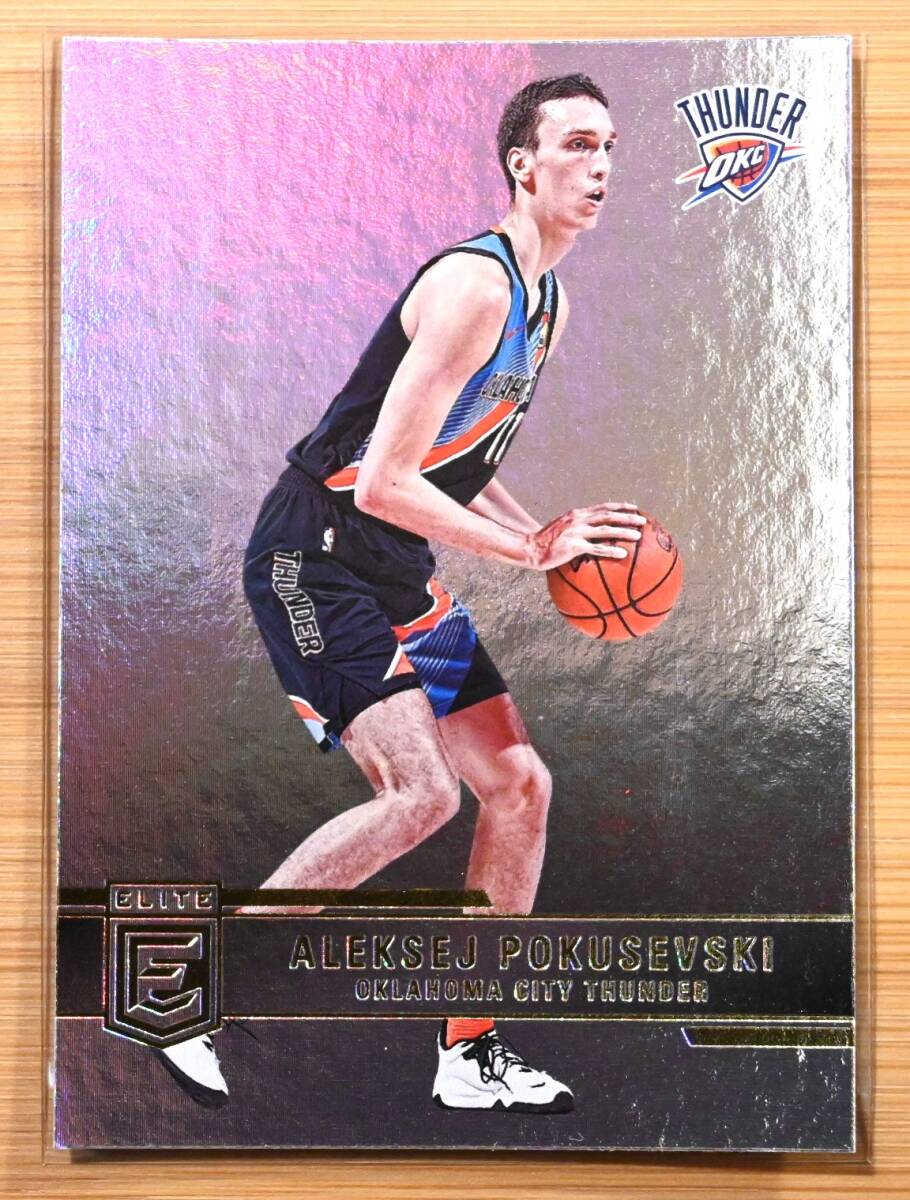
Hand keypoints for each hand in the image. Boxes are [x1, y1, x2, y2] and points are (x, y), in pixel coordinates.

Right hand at [527, 503, 645, 570]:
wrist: (531, 549)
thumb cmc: (547, 542)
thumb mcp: (563, 528)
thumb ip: (577, 527)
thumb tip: (593, 532)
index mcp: (576, 514)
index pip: (602, 507)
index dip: (620, 506)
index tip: (634, 507)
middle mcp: (577, 519)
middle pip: (607, 515)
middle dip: (627, 516)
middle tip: (643, 520)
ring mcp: (576, 532)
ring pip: (605, 529)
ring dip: (623, 531)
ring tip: (638, 536)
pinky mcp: (573, 546)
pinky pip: (596, 548)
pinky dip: (611, 550)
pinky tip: (623, 554)